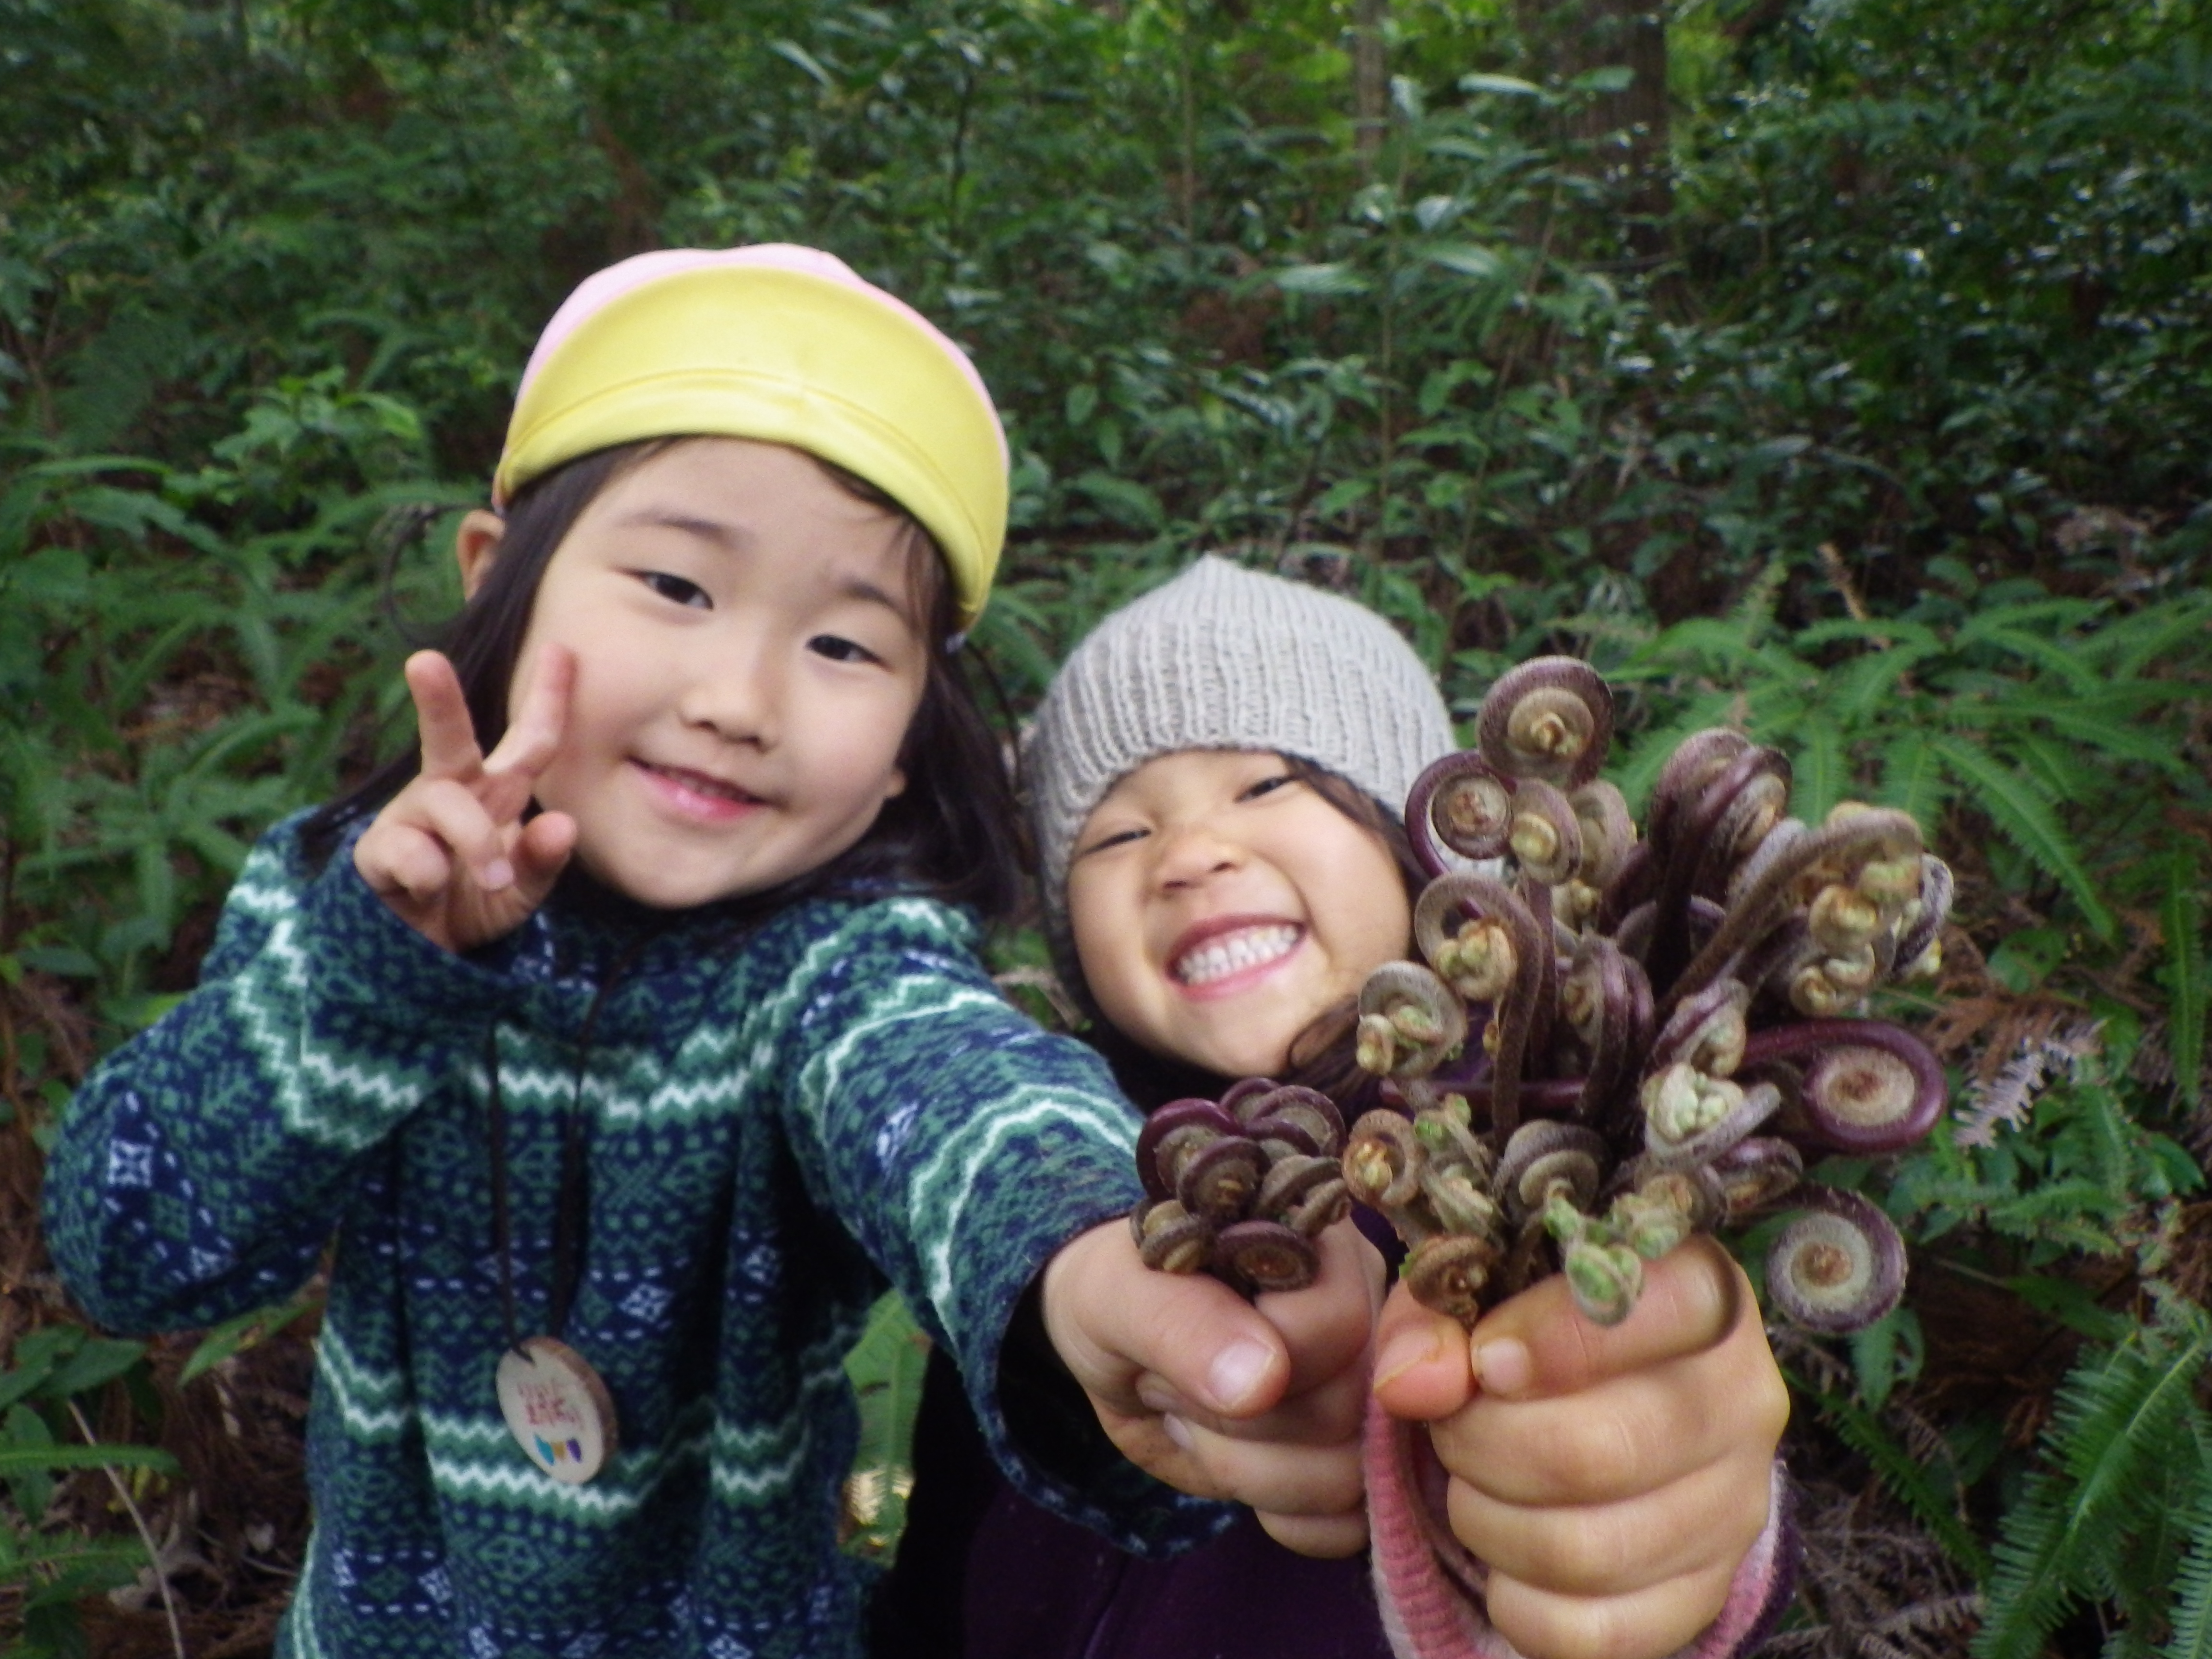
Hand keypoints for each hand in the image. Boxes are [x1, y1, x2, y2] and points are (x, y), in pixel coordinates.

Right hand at [352, 649, 578, 952]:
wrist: (421, 954)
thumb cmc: (474, 904)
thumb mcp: (521, 892)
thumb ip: (543, 861)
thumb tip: (563, 823)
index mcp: (495, 793)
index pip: (529, 742)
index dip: (548, 699)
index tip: (564, 650)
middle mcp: (451, 792)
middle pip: (450, 739)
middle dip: (439, 700)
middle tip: (424, 661)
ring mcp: (410, 817)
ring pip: (444, 802)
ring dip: (477, 841)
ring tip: (494, 879)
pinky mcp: (377, 849)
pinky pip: (410, 851)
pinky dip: (430, 875)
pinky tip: (429, 891)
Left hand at [1040, 1215, 1383, 1556]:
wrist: (1117, 1347)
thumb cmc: (1119, 1294)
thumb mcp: (1118, 1294)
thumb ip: (1183, 1321)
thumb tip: (1263, 1379)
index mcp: (1322, 1243)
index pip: (1339, 1322)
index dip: (1260, 1360)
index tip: (1181, 1352)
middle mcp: (1368, 1311)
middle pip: (1348, 1408)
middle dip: (1239, 1423)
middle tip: (1177, 1388)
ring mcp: (1370, 1391)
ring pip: (1349, 1475)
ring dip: (1249, 1470)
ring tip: (1199, 1420)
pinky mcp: (1355, 1458)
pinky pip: (1347, 1522)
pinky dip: (1280, 1512)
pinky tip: (1234, 1465)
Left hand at [1371, 1238, 1787, 1658]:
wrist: (1603, 1405)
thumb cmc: (1532, 1331)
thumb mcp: (1476, 1294)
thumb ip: (1433, 1319)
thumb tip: (1412, 1384)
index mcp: (1702, 1292)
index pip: (1643, 1313)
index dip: (1545, 1340)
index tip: (1484, 1359)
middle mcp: (1742, 1399)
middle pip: (1598, 1452)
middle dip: (1484, 1445)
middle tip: (1452, 1429)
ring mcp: (1735, 1507)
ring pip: (1586, 1551)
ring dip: (1488, 1523)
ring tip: (1471, 1485)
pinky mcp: (1705, 1593)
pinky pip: (1593, 1634)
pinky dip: (1516, 1605)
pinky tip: (1502, 1559)